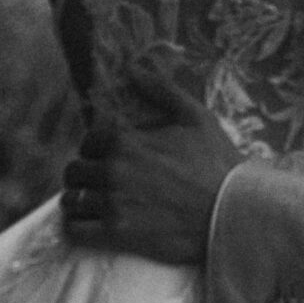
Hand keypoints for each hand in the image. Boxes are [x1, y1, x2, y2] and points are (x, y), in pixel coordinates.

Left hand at [61, 70, 244, 265]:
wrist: (232, 213)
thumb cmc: (217, 165)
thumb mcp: (195, 117)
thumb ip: (161, 90)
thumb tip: (133, 69)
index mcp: (126, 141)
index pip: (88, 142)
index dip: (95, 150)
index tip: (106, 159)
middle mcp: (114, 170)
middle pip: (75, 171)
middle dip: (84, 176)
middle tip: (97, 184)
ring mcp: (113, 203)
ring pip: (71, 200)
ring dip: (77, 201)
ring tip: (90, 205)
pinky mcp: (117, 233)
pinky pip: (75, 230)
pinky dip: (76, 227)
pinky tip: (88, 226)